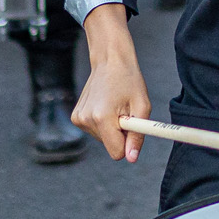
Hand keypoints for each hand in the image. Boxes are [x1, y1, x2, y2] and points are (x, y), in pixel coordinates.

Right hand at [71, 12, 150, 160]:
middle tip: (124, 111)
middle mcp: (86, 120)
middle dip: (120, 134)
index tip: (133, 127)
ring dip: (112, 127)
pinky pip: (95, 131)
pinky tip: (105, 105)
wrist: (110, 60)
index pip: (116, 153)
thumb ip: (137, 135)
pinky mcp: (75, 117)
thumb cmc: (129, 80)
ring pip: (103, 138)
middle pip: (110, 145)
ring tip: (115, 105)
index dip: (128, 144)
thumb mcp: (142, 106)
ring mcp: (78, 119)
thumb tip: (131, 159)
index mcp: (102, 118)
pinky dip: (103, 122)